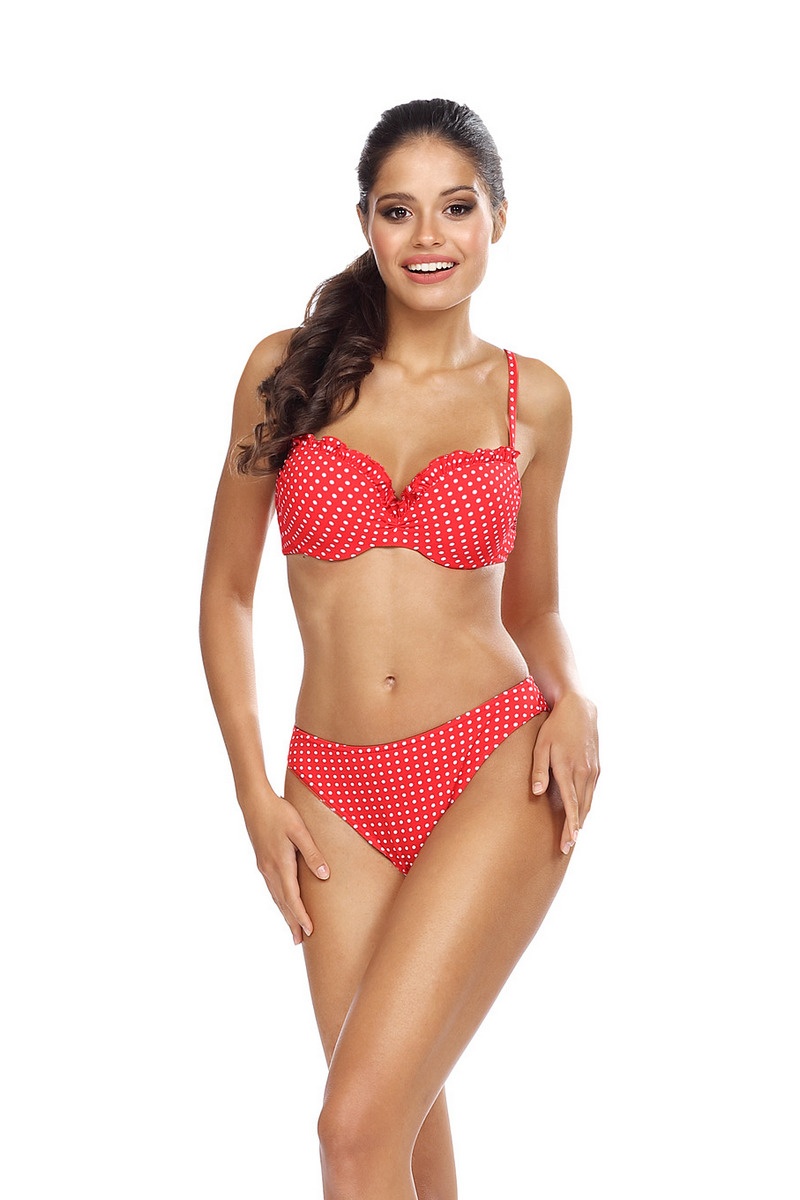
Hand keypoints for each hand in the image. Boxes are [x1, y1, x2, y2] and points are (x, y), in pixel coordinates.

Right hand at [239, 789, 329, 943]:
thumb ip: (311, 853)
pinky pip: (272, 887)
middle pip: (282, 903)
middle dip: (291, 922)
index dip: (301, 916)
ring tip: (292, 928)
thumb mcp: (299, 831)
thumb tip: (324, 875)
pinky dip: (278, 900)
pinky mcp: (262, 861)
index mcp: (280, 865)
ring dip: (284, 913)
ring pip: (275, 896)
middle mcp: (270, 870)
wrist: (254, 802)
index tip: (310, 932)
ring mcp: (264, 866)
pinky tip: (282, 901)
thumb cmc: (279, 813)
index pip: (292, 898)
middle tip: (299, 941)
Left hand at [530, 693, 598, 854]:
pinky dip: (586, 805)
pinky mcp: (597, 768)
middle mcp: (584, 772)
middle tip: (567, 847)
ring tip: (573, 836)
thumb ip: (539, 769)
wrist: (579, 709)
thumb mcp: (541, 745)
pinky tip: (581, 814)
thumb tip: (536, 792)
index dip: (570, 824)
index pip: (571, 803)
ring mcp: (593, 771)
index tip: (568, 841)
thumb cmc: (554, 727)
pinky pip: (591, 792)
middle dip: (574, 829)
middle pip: (581, 808)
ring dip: (581, 819)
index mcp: (568, 768)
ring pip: (588, 801)